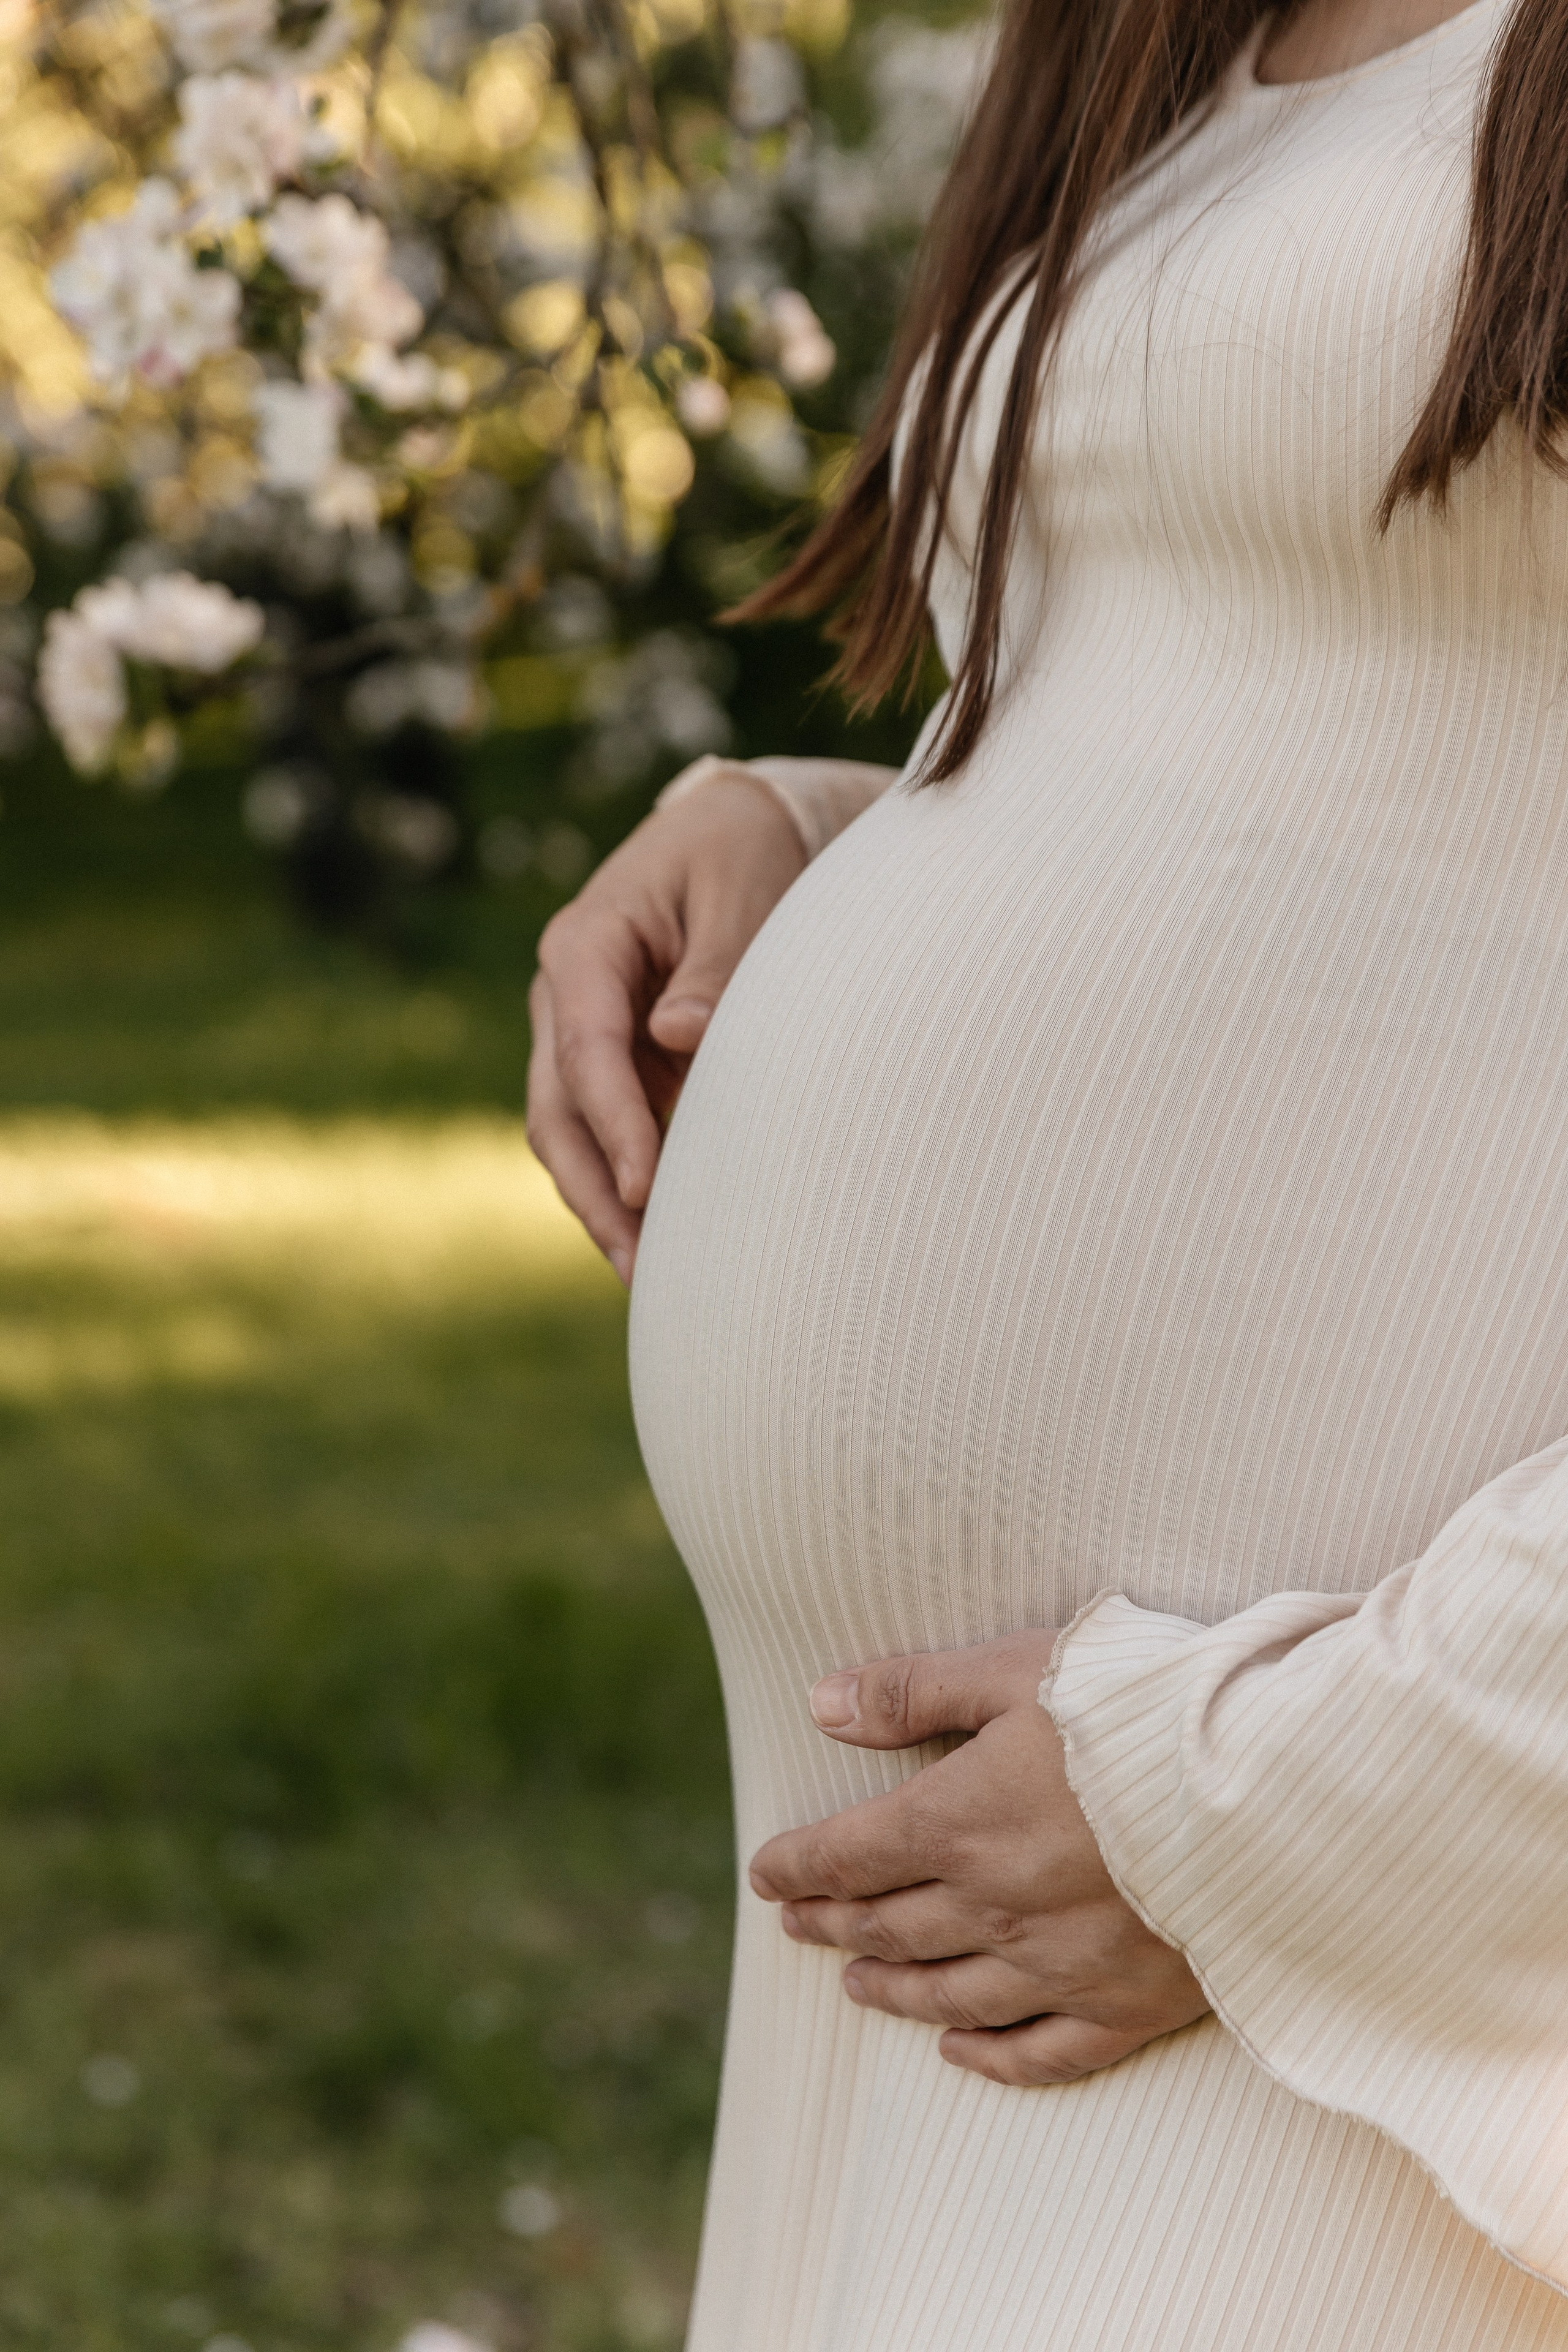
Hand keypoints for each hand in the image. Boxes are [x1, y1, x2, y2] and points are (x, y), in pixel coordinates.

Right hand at [526, 770, 805, 1282]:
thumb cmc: (738, 855)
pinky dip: (623, 1182)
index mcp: (582, 947)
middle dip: (595, 1192)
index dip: (615, 1127)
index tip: (647, 1192)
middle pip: (556, 1111)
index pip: (585, 1053)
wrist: (728, 829)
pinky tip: (658, 1238)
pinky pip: (601, 1130)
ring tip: (648, 1276)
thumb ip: (715, 969)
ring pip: (567, 1133)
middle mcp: (563, 995)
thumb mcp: (741, 895)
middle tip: (639, 1267)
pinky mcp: (608, 1059)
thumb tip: (678, 1037)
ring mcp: (577, 1031)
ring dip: (602, 1202)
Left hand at [748, 1632, 1209, 2085]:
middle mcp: (994, 1906)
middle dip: (836, 1924)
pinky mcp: (1127, 2004)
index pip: (850, 1855)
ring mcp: (1059, 1965)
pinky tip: (960, 2052)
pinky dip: (989, 2055)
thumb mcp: (1019, 1669)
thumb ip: (917, 1690)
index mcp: (958, 1822)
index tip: (768, 1873)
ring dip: (893, 1989)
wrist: (1266, 1792)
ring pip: (950, 1992)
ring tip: (858, 1986)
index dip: (800, 1865)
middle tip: (799, 1926)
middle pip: (890, 1926)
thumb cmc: (1142, 1710)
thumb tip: (822, 1704)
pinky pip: (1040, 2050)